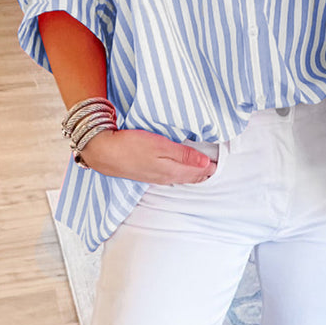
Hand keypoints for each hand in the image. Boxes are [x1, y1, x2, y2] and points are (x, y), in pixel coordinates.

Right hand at [80, 129, 216, 183]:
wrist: (103, 151)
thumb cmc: (131, 145)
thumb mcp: (161, 146)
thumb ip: (184, 154)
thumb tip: (206, 163)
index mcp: (171, 171)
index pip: (198, 172)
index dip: (211, 168)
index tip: (222, 162)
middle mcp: (165, 178)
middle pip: (190, 177)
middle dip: (205, 173)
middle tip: (218, 167)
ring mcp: (155, 178)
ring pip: (181, 178)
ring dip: (193, 174)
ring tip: (205, 170)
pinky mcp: (146, 174)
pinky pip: (170, 176)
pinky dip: (181, 173)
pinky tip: (181, 170)